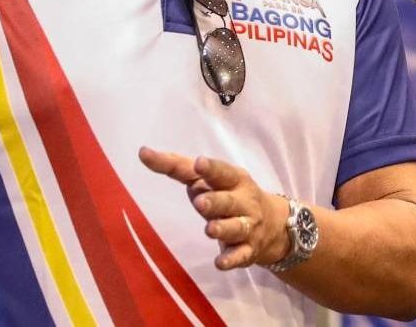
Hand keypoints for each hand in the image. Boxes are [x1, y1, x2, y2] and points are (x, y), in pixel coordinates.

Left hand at [139, 147, 291, 270]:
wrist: (272, 224)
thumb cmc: (229, 194)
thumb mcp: (211, 179)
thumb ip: (179, 167)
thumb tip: (143, 152)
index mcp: (234, 179)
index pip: (222, 172)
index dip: (211, 169)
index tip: (199, 163)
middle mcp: (244, 201)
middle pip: (229, 201)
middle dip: (216, 201)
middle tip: (200, 203)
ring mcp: (247, 226)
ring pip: (235, 227)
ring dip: (223, 228)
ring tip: (209, 229)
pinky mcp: (247, 250)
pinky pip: (240, 256)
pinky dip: (231, 259)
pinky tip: (219, 263)